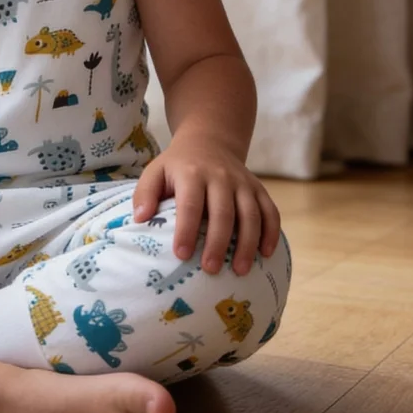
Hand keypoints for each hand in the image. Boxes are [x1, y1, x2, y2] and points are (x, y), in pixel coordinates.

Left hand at [132, 137, 281, 275]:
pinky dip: (271, 233)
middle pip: (223, 212)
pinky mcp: (259, 188)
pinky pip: (270, 211)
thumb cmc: (178, 165)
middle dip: (218, 242)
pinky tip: (266, 254)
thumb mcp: (155, 171)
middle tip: (210, 269)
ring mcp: (243, 182)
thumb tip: (140, 219)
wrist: (209, 141)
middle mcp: (221, 176)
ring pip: (251, 214)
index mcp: (192, 173)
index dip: (186, 229)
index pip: (190, 204)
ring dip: (247, 243)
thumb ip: (145, 193)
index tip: (181, 254)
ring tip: (240, 270)